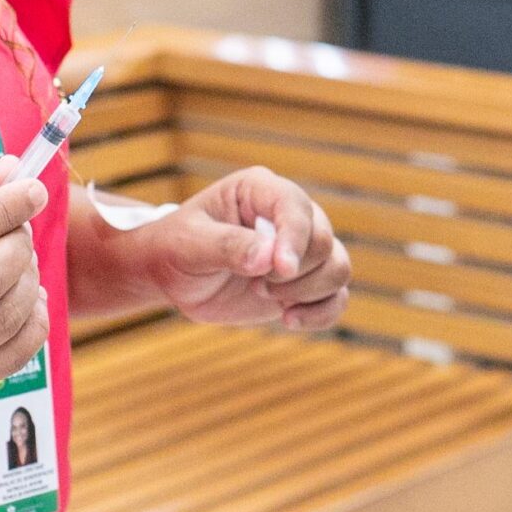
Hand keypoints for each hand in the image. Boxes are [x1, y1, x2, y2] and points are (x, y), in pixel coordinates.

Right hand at [0, 156, 50, 386]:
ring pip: (2, 321)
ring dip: (29, 281)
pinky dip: (33, 326)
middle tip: (19, 227)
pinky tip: (27, 297)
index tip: (34, 190)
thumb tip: (11, 174)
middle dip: (19, 245)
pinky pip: (7, 360)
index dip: (5, 208)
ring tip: (19, 258)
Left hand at [128, 167, 351, 330]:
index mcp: (260, 191)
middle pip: (324, 241)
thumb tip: (268, 258)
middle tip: (256, 284)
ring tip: (263, 295)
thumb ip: (228, 246)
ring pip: (338, 267)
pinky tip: (288, 320)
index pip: (295, 207)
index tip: (279, 270)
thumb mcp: (189, 245)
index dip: (293, 238)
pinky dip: (320, 313)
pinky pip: (336, 297)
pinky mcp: (305, 282)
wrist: (173, 278)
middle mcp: (289, 215)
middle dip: (293, 273)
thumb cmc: (175, 249)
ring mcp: (300, 249)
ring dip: (306, 291)